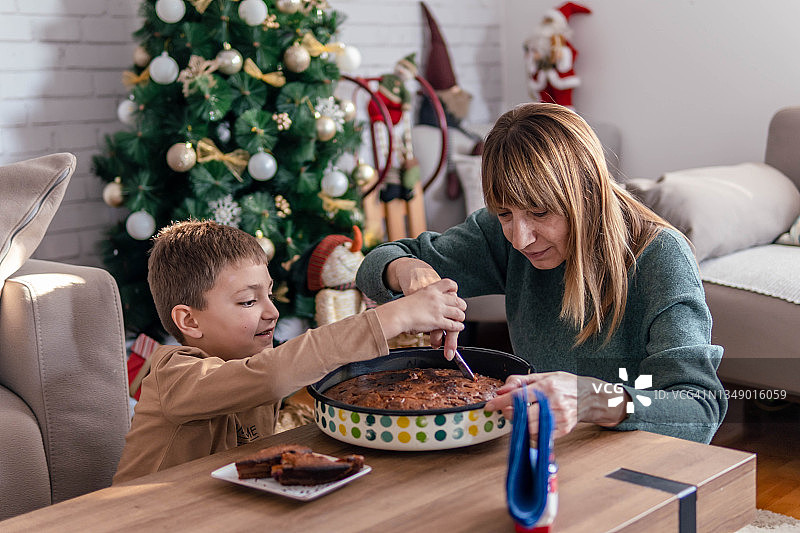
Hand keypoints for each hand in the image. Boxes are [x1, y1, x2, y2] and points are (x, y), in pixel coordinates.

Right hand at [375, 279, 465, 344]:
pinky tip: (458, 327)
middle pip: (458, 300)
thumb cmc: (402, 308)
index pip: (449, 283)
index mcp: (430, 289)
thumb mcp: (415, 296)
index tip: (455, 293)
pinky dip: (458, 327)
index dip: (454, 289)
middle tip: (461, 309)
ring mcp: (438, 310)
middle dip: (461, 306)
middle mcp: (437, 298)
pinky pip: (453, 325)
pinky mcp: (437, 321)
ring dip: (460, 317)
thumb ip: (425, 298)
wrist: (396, 314)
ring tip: (460, 319)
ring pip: (458, 313)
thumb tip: (427, 304)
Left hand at [484, 372, 628, 439]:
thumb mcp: (544, 376)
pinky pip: (541, 437)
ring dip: (519, 424)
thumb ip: (520, 382)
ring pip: (530, 427)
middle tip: (507, 410)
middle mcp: (554, 403)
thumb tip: (501, 390)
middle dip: (509, 414)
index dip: (500, 402)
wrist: (589, 396)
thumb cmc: (566, 384)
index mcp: (548, 387)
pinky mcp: (563, 430)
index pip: (518, 396)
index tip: (490, 405)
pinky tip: (531, 425)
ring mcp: (560, 418)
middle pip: (523, 414)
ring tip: (520, 416)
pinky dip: (531, 433)